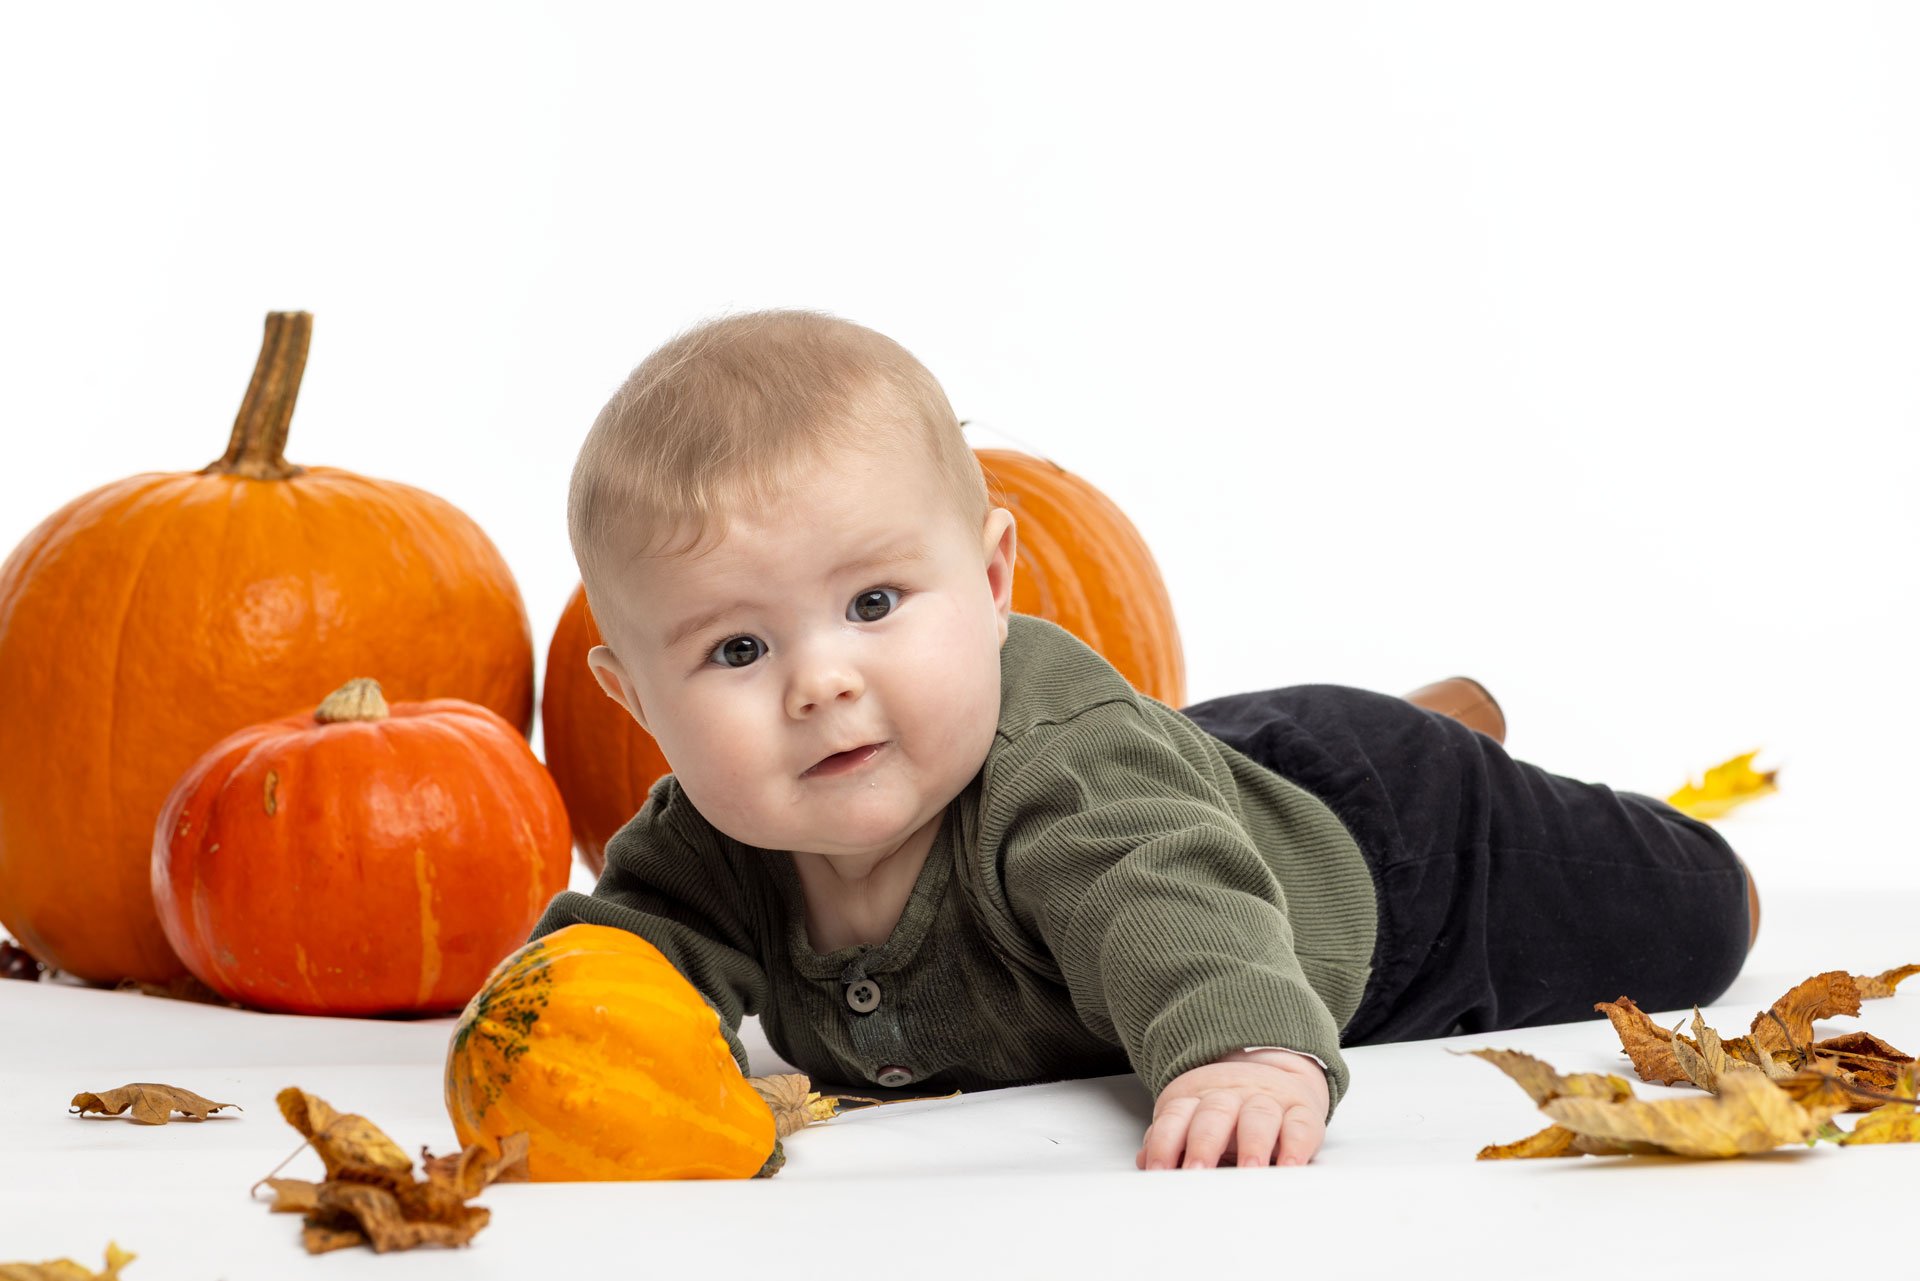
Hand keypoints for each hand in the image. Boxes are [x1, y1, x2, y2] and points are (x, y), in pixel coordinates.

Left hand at [1135, 1049, 1329, 1169]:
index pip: (1176, 1116)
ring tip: (1249, 1171)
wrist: (1272, 1070)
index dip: (1164, 1143)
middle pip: (1214, 1114)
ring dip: (1253, 1143)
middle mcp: (1231, 1096)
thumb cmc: (1225, 1109)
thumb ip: (1168, 1140)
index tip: (1158, 1172)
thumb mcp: (1191, 1118)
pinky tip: (1289, 1166)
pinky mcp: (1300, 1110)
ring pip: (1258, 1115)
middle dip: (1204, 1144)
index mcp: (1197, 1098)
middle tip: (1197, 1172)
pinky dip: (1296, 1146)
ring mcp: (1266, 1100)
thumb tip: (1145, 1163)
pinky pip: (1300, 1125)